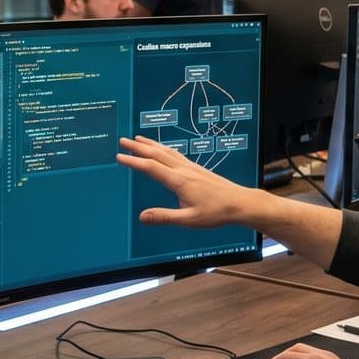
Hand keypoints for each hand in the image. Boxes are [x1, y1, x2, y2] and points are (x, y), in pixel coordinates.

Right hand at [116, 135, 260, 228]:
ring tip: (138, 138)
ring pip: (166, 151)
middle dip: (138, 146)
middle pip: (156, 154)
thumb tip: (142, 217)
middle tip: (123, 140)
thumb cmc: (216, 212)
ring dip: (150, 144)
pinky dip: (163, 148)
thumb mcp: (188, 220)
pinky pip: (175, 154)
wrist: (239, 203)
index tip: (119, 156)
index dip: (133, 161)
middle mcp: (183, 170)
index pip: (151, 167)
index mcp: (179, 181)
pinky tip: (162, 148)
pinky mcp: (196, 168)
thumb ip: (164, 217)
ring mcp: (191, 167)